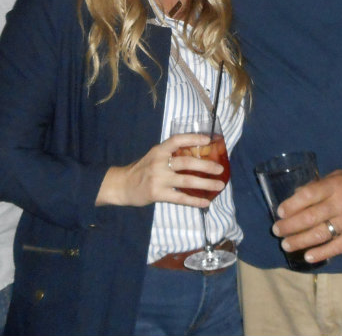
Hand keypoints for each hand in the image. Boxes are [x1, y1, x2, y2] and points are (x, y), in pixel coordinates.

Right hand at [96, 133, 223, 207]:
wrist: (121, 185)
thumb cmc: (141, 170)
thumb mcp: (153, 156)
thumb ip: (169, 156)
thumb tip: (196, 157)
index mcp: (159, 151)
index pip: (177, 140)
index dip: (193, 138)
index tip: (208, 139)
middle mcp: (159, 163)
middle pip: (186, 162)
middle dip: (206, 165)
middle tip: (220, 169)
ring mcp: (158, 179)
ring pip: (186, 181)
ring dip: (206, 183)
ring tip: (219, 185)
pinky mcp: (157, 194)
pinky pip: (180, 198)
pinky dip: (195, 200)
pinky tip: (206, 202)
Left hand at [272, 166, 341, 262]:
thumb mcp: (339, 175)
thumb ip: (319, 186)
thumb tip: (297, 195)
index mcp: (334, 185)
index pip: (307, 195)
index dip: (291, 205)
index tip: (279, 212)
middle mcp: (341, 203)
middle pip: (310, 217)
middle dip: (290, 226)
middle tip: (277, 231)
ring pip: (320, 233)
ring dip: (300, 241)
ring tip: (286, 245)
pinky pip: (338, 246)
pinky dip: (322, 252)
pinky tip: (309, 256)